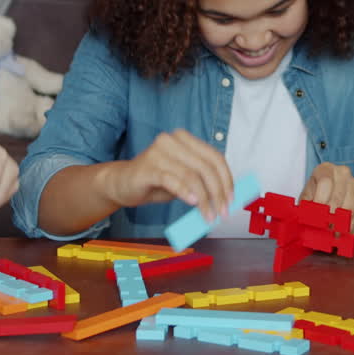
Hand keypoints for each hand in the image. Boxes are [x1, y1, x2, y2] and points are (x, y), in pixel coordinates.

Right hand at [102, 129, 232, 222]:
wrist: (122, 183)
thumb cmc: (156, 180)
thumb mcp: (183, 179)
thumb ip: (202, 182)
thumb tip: (225, 197)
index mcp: (184, 139)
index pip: (214, 157)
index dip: (226, 179)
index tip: (231, 199)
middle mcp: (172, 140)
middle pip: (205, 167)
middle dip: (217, 192)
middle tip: (221, 212)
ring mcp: (159, 152)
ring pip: (191, 176)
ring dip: (204, 199)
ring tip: (207, 215)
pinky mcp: (148, 167)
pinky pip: (172, 180)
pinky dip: (185, 192)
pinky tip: (193, 203)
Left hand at [300, 162, 353, 228]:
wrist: (332, 192)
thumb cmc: (317, 192)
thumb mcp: (307, 194)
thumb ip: (305, 203)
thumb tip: (304, 214)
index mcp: (326, 169)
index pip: (326, 182)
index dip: (320, 201)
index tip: (316, 215)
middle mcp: (342, 173)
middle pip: (337, 196)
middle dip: (328, 215)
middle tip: (322, 226)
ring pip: (349, 206)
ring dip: (339, 221)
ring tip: (330, 230)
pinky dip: (349, 223)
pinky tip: (341, 228)